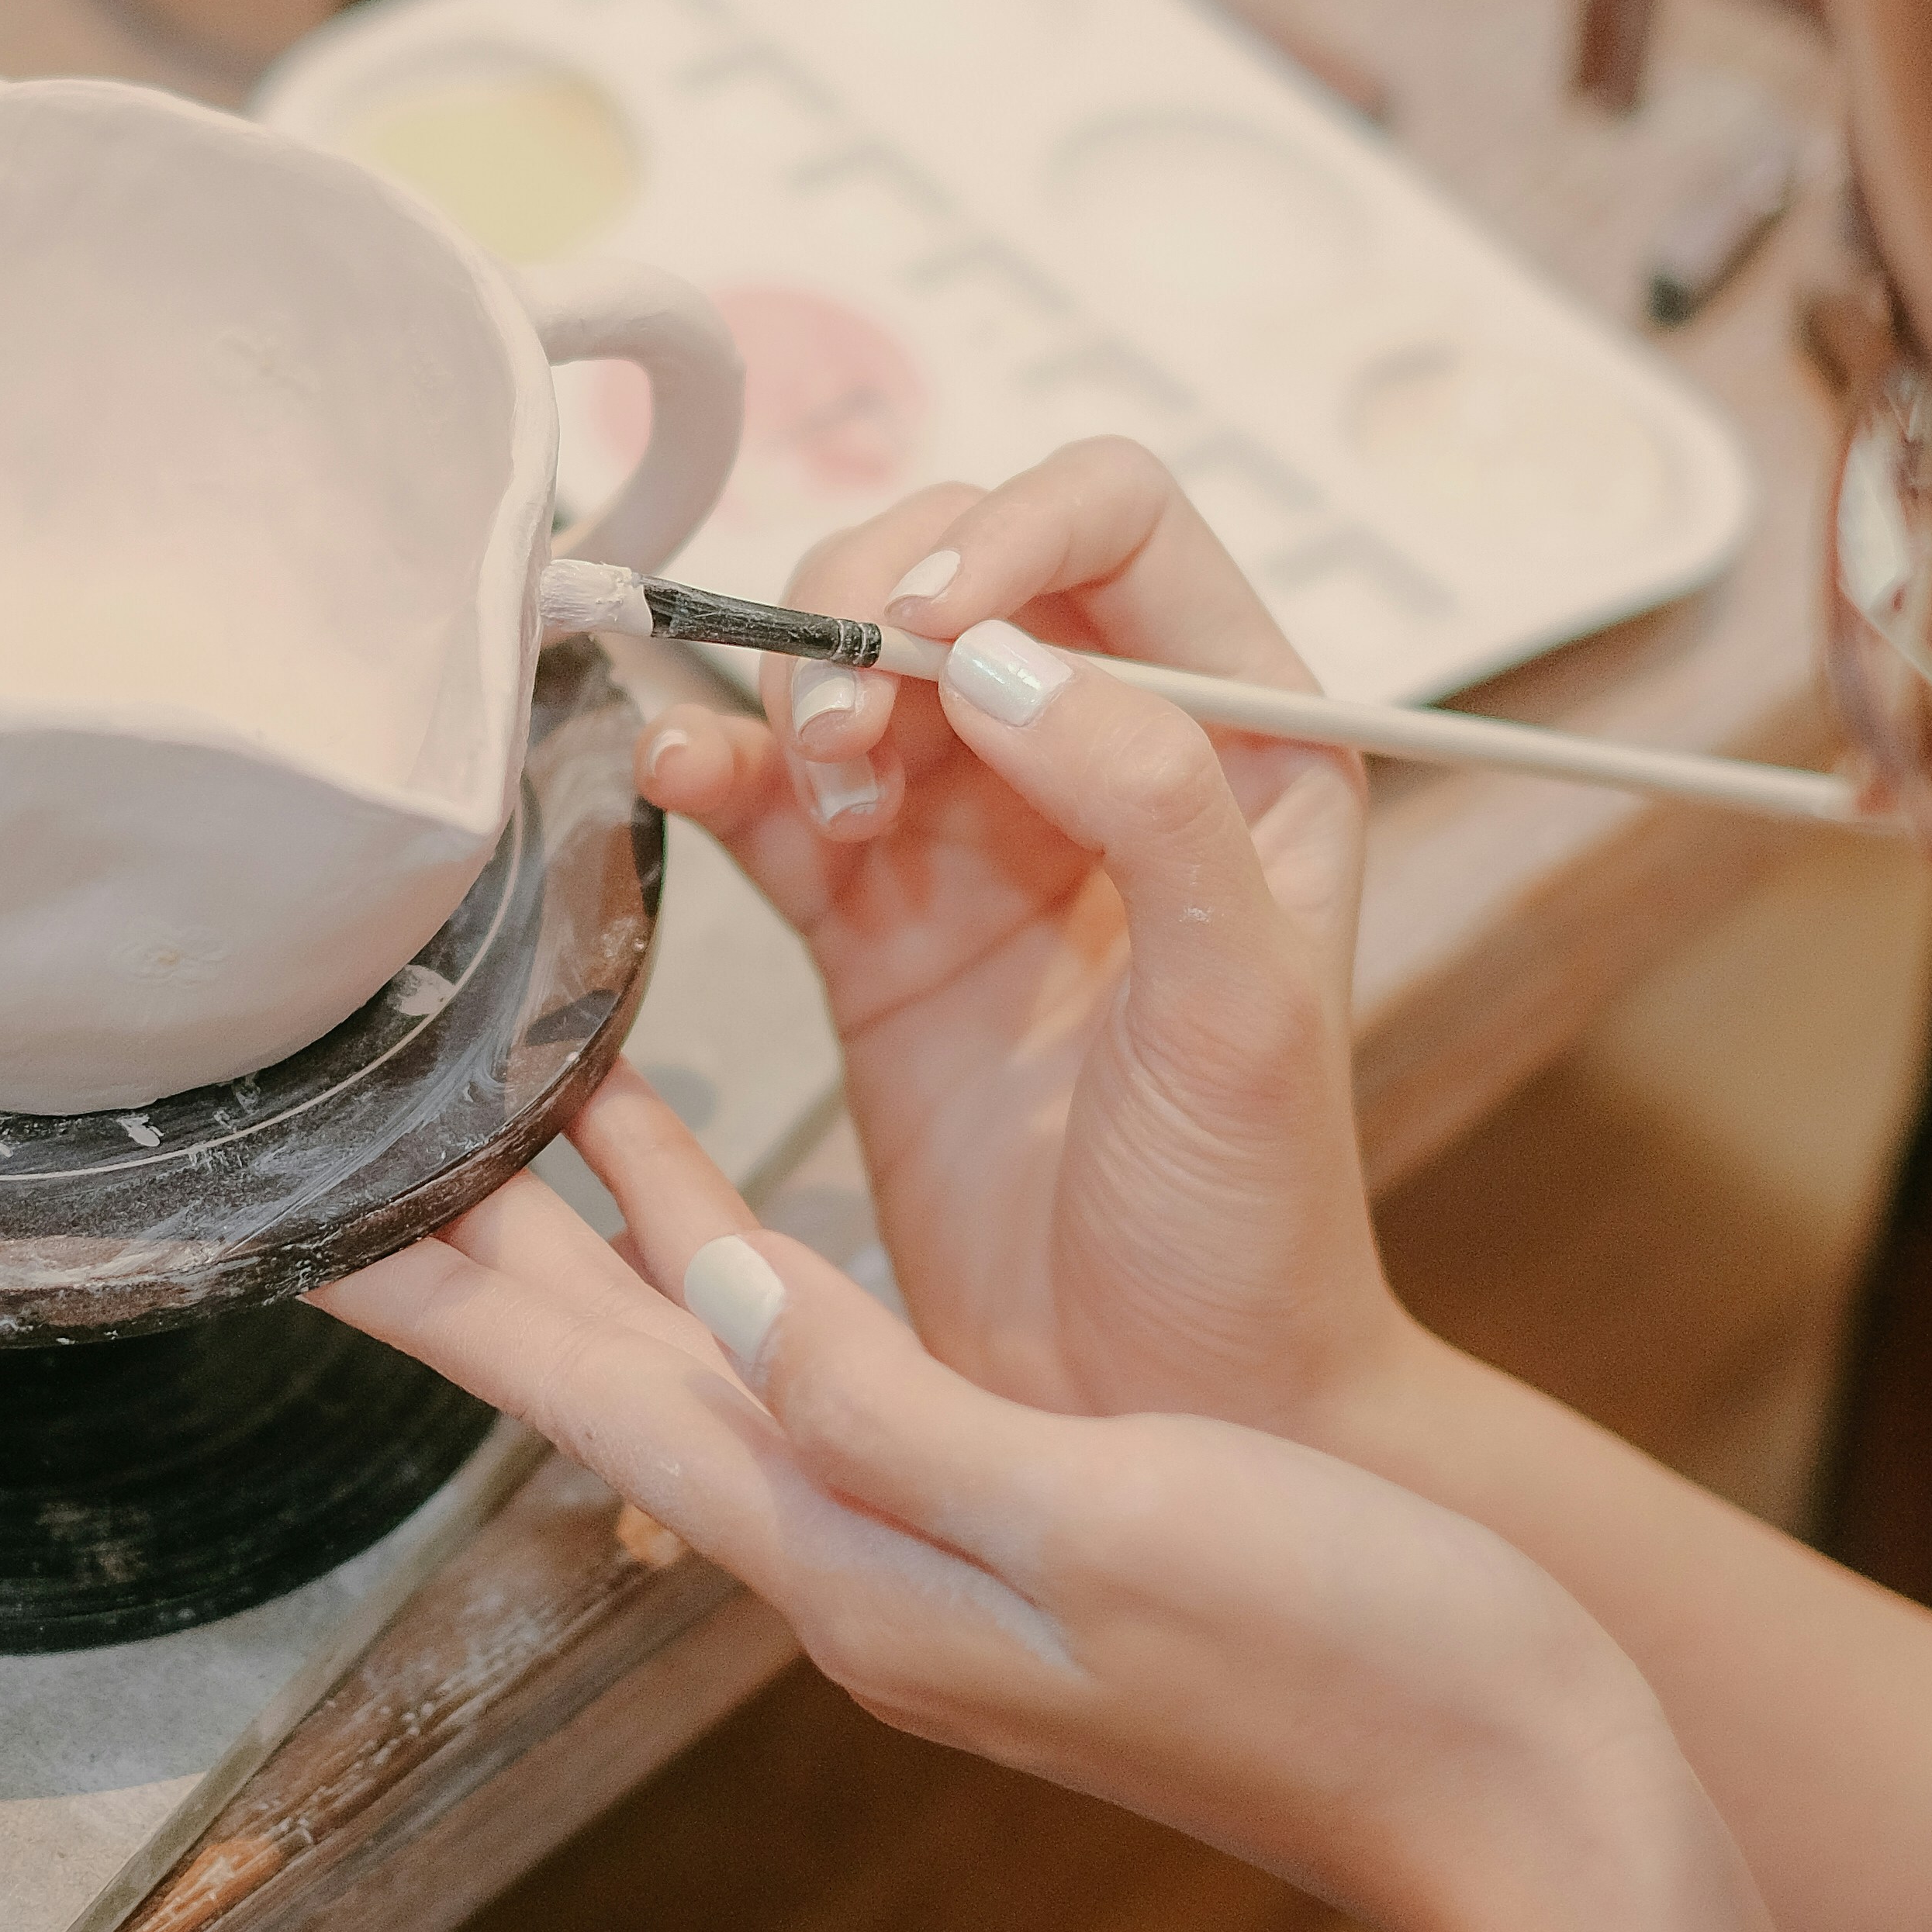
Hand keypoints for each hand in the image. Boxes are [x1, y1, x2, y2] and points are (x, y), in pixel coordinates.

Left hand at [324, 1065, 1662, 1931]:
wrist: (1518, 1788)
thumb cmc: (1352, 1659)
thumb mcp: (1104, 1518)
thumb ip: (887, 1409)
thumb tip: (713, 1289)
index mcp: (856, 1565)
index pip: (592, 1401)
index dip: (448, 1291)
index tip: (315, 1199)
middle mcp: (858, 1565)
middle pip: (612, 1383)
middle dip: (476, 1255)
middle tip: (352, 1136)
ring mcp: (927, 1554)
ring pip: (703, 1367)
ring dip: (596, 1245)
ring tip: (504, 1125)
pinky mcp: (1008, 1521)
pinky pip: (816, 1374)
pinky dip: (745, 1273)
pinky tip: (725, 1213)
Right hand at [630, 437, 1400, 1440]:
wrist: (1157, 1412)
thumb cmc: (1247, 1225)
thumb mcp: (1244, 1002)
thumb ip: (1153, 797)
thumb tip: (1003, 653)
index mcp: (1250, 739)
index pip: (1116, 519)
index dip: (1005, 529)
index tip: (925, 626)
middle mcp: (1109, 757)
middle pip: (954, 566)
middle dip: (869, 613)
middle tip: (847, 740)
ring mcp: (977, 834)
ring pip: (849, 665)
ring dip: (791, 691)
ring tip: (809, 795)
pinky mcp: (869, 922)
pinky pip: (770, 794)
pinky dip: (711, 766)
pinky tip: (681, 782)